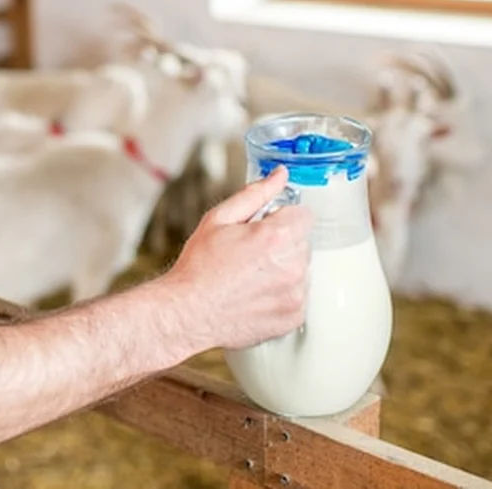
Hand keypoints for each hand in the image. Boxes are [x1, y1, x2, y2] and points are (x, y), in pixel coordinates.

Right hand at [163, 166, 313, 351]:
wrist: (188, 312)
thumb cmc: (198, 267)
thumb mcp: (219, 219)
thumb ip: (255, 194)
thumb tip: (279, 176)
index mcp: (275, 237)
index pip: (303, 215)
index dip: (282, 218)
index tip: (265, 227)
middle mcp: (291, 266)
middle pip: (302, 242)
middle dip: (282, 242)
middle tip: (251, 253)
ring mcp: (295, 294)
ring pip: (302, 269)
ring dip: (284, 268)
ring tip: (252, 275)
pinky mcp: (294, 316)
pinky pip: (299, 295)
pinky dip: (283, 293)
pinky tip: (257, 293)